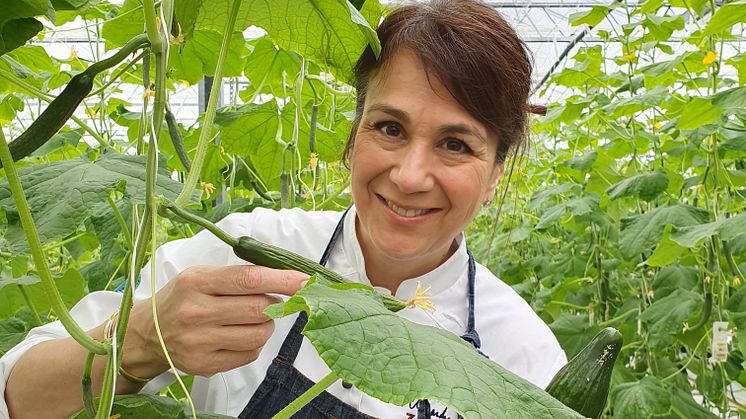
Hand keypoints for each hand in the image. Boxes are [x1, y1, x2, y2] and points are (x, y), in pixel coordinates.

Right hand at [123, 265, 308, 377]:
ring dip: (266, 324)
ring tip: (252, 318)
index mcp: (197, 282)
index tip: (307, 281)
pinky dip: (254, 343)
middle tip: (270, 300)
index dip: (283, 279)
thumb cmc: (182, 299)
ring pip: (259, 334)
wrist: (147, 334)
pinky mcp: (204, 365)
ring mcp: (199, 342)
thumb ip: (239, 275)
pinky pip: (250, 354)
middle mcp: (196, 312)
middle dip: (275, 303)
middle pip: (259, 308)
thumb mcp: (201, 276)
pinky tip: (238, 334)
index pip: (250, 279)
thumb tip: (286, 276)